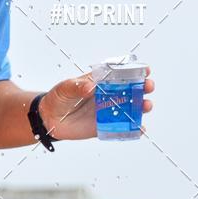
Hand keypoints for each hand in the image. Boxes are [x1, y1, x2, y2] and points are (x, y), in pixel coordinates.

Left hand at [39, 68, 154, 140]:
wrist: (49, 119)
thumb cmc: (58, 98)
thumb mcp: (66, 87)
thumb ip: (78, 86)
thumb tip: (90, 87)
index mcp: (99, 81)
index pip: (119, 74)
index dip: (133, 71)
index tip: (145, 70)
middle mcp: (107, 95)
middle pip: (130, 90)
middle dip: (142, 87)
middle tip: (148, 87)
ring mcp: (107, 111)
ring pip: (130, 108)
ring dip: (141, 106)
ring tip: (146, 106)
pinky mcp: (105, 126)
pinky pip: (122, 127)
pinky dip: (133, 128)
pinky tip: (140, 128)